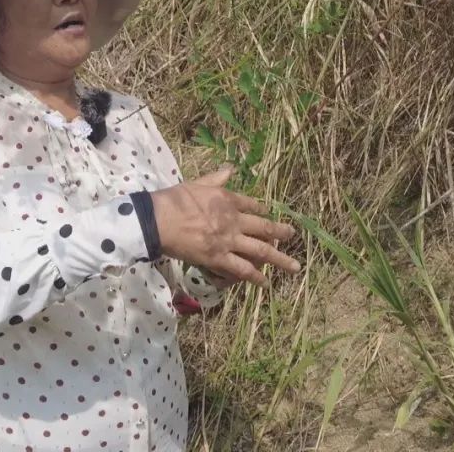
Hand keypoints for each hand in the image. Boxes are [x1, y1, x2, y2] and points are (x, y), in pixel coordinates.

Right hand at [151, 167, 298, 287]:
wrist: (158, 219)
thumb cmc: (174, 200)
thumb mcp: (197, 183)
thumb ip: (216, 178)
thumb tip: (231, 169)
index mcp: (228, 200)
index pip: (253, 205)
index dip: (262, 210)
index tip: (268, 215)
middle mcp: (234, 220)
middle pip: (265, 228)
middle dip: (282, 233)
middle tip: (293, 236)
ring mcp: (228, 240)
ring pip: (261, 251)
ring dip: (280, 259)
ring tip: (294, 267)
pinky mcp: (218, 258)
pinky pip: (242, 269)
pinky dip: (256, 277)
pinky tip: (266, 283)